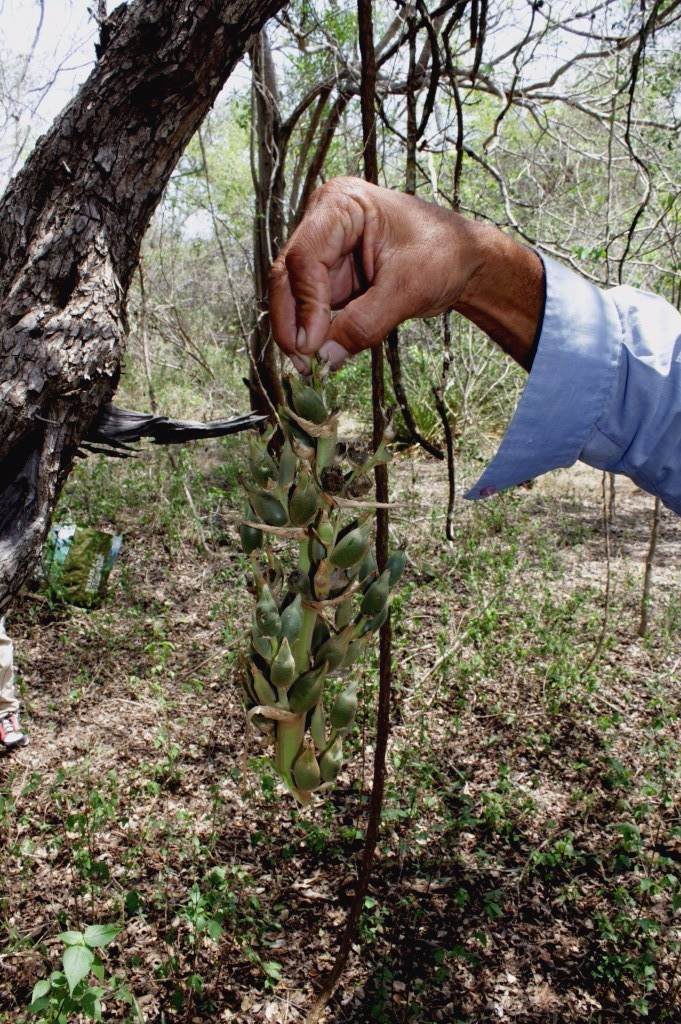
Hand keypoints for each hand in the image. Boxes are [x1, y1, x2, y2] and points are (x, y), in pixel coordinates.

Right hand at [268, 176, 543, 370]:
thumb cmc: (444, 254)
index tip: (312, 344)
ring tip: (311, 367)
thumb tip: (325, 357)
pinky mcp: (331, 277)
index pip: (305, 255)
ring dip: (298, 332)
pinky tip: (320, 357)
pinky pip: (310, 308)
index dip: (304, 303)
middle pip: (288, 275)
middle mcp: (324, 223)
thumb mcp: (408, 288)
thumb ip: (365, 322)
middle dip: (292, 322)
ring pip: (293, 295)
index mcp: (342, 205)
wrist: (464, 261)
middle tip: (303, 363)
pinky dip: (313, 334)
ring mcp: (326, 251)